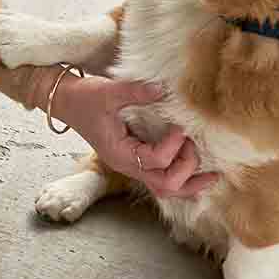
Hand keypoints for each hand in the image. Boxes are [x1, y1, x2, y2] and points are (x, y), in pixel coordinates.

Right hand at [52, 73, 217, 198]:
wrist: (67, 101)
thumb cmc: (84, 98)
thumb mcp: (107, 92)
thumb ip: (135, 91)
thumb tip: (163, 89)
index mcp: (120, 154)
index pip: (155, 161)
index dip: (172, 147)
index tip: (178, 127)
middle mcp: (128, 165)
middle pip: (165, 186)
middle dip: (187, 171)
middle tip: (195, 148)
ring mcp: (132, 164)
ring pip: (165, 188)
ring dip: (189, 183)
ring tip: (212, 174)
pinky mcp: (136, 156)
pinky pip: (161, 176)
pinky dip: (181, 177)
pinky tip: (196, 170)